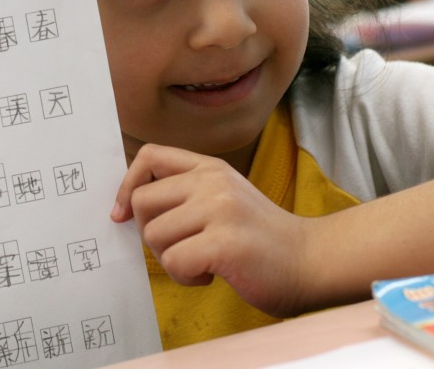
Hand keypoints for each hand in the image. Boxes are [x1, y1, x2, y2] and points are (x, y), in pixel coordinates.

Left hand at [111, 144, 309, 317]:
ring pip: (153, 235)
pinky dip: (185, 277)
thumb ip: (185, 194)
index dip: (127, 185)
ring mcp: (220, 209)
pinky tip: (212, 275)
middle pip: (141, 201)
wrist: (311, 261)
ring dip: (171, 260)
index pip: (149, 156)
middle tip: (181, 247)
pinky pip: (173, 261)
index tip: (123, 215)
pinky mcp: (225, 242)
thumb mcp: (223, 199)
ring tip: (203, 261)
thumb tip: (127, 206)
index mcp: (210, 167)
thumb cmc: (260, 239)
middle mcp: (213, 181)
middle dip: (150, 234)